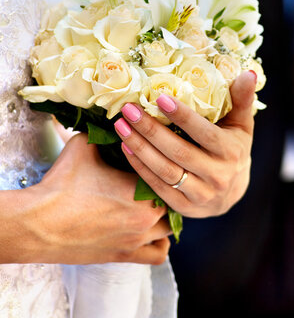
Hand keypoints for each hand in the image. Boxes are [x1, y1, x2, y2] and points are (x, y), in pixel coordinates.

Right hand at [11, 134, 170, 264]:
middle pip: (173, 197)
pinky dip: (160, 243)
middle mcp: (146, 215)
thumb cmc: (61, 183)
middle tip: (153, 176)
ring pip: (170, 226)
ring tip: (152, 201)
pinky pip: (159, 254)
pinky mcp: (126, 256)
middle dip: (165, 185)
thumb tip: (117, 119)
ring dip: (165, 213)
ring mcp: (137, 239)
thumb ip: (105, 132)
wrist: (39, 223)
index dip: (161, 160)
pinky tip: (148, 230)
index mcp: (140, 186)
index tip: (154, 155)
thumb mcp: (84, 144)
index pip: (166, 169)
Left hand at [114, 71, 256, 217]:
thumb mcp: (242, 124)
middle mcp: (218, 175)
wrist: (232, 191)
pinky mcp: (184, 207)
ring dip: (140, 148)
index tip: (159, 98)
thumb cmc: (234, 146)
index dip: (182, 117)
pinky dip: (140, 167)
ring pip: (165, 171)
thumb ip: (242, 99)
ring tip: (121, 126)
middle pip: (179, 152)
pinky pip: (158, 186)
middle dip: (151, 130)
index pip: (204, 133)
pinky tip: (126, 148)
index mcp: (231, 151)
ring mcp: (201, 194)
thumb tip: (248, 73)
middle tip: (129, 110)